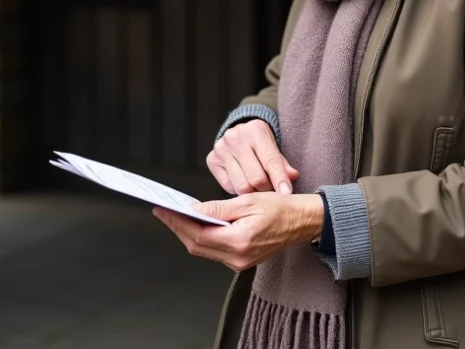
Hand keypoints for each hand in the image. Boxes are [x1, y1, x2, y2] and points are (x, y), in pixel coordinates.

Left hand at [153, 193, 323, 271]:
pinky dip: (202, 238)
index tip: (163, 210)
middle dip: (178, 228)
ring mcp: (239, 262)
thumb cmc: (280, 208)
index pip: (198, 235)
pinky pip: (214, 251)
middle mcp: (238, 257)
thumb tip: (192, 210)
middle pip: (197, 246)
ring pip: (203, 250)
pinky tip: (196, 224)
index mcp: (240, 241)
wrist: (302, 222)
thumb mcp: (247, 201)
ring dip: (188, 233)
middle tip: (163, 211)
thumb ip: (217, 209)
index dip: (177, 223)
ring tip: (175, 215)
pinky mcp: (241, 261)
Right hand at [208, 119, 299, 194]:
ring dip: (252, 192)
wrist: (240, 133)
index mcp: (256, 131)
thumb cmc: (261, 143)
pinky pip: (228, 186)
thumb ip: (283, 165)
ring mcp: (221, 149)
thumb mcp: (274, 148)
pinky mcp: (211, 160)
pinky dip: (238, 189)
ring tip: (258, 188)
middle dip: (266, 189)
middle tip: (271, 190)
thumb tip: (292, 177)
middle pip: (255, 178)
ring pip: (241, 185)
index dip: (280, 179)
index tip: (286, 193)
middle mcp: (235, 138)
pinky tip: (243, 181)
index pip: (270, 160)